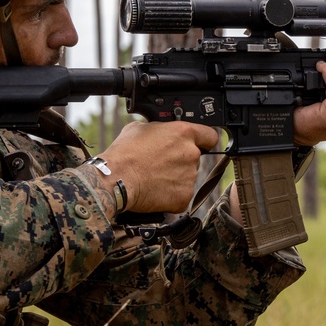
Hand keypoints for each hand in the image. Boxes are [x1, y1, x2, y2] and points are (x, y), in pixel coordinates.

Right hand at [98, 121, 219, 213]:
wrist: (116, 179)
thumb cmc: (125, 153)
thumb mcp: (140, 128)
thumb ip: (159, 129)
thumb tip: (160, 132)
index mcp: (184, 133)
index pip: (210, 135)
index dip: (204, 140)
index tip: (200, 144)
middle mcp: (191, 154)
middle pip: (194, 158)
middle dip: (180, 161)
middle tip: (161, 164)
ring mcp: (190, 176)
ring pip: (187, 177)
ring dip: (175, 178)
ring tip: (154, 178)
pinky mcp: (184, 197)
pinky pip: (181, 196)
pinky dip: (171, 196)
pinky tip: (155, 191)